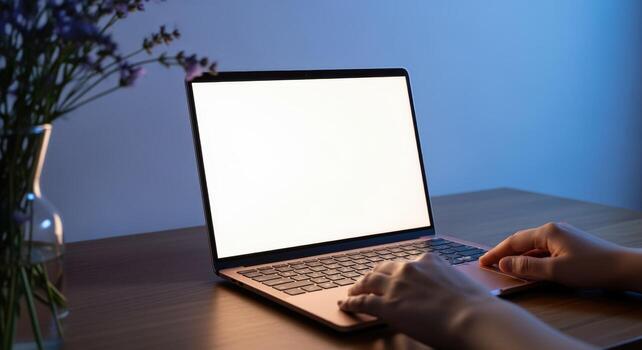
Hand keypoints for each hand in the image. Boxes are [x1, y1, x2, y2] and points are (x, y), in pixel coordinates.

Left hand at [338, 253, 497, 347]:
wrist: (473, 318)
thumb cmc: (475, 307)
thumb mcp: (459, 285)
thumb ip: (445, 284)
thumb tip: (445, 295)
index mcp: (428, 260)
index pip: (404, 264)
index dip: (392, 270)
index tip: (388, 273)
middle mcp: (409, 269)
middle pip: (382, 269)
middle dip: (371, 275)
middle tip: (365, 281)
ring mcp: (396, 286)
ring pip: (368, 282)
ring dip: (358, 287)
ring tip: (352, 292)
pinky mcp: (387, 305)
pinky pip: (363, 302)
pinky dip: (352, 303)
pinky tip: (346, 305)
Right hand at [479, 222, 638, 289]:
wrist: (624, 268)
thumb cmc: (592, 268)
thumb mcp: (555, 271)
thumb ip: (526, 267)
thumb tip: (504, 263)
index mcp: (547, 231)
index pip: (513, 241)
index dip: (496, 252)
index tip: (482, 262)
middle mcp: (553, 229)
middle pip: (522, 241)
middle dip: (504, 252)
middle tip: (489, 264)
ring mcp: (563, 236)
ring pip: (533, 246)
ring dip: (519, 256)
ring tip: (506, 267)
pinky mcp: (570, 245)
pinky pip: (544, 250)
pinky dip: (533, 258)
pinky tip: (530, 267)